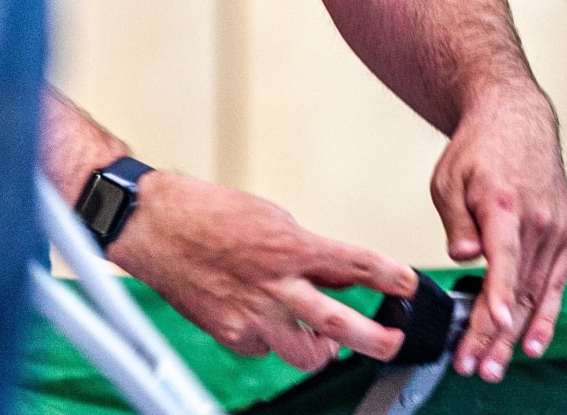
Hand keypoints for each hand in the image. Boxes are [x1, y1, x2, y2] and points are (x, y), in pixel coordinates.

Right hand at [108, 171, 418, 369]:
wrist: (158, 226)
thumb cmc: (211, 213)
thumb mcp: (273, 218)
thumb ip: (309, 250)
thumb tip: (339, 273)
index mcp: (290, 246)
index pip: (356, 263)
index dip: (390, 276)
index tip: (409, 284)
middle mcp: (275, 284)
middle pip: (339, 324)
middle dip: (375, 338)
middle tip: (392, 342)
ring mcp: (251, 315)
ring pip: (304, 352)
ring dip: (323, 351)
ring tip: (331, 344)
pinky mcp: (230, 334)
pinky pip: (264, 350)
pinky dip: (272, 341)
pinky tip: (268, 323)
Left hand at [430, 85, 566, 382]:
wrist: (515, 119)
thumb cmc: (479, 148)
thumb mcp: (449, 178)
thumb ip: (456, 222)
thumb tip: (464, 257)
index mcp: (504, 203)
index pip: (504, 256)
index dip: (497, 293)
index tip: (491, 323)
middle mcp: (537, 219)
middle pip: (516, 287)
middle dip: (494, 334)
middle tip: (473, 366)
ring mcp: (556, 229)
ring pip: (534, 293)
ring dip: (514, 334)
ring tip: (492, 366)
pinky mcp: (565, 234)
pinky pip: (555, 284)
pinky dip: (545, 315)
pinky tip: (533, 344)